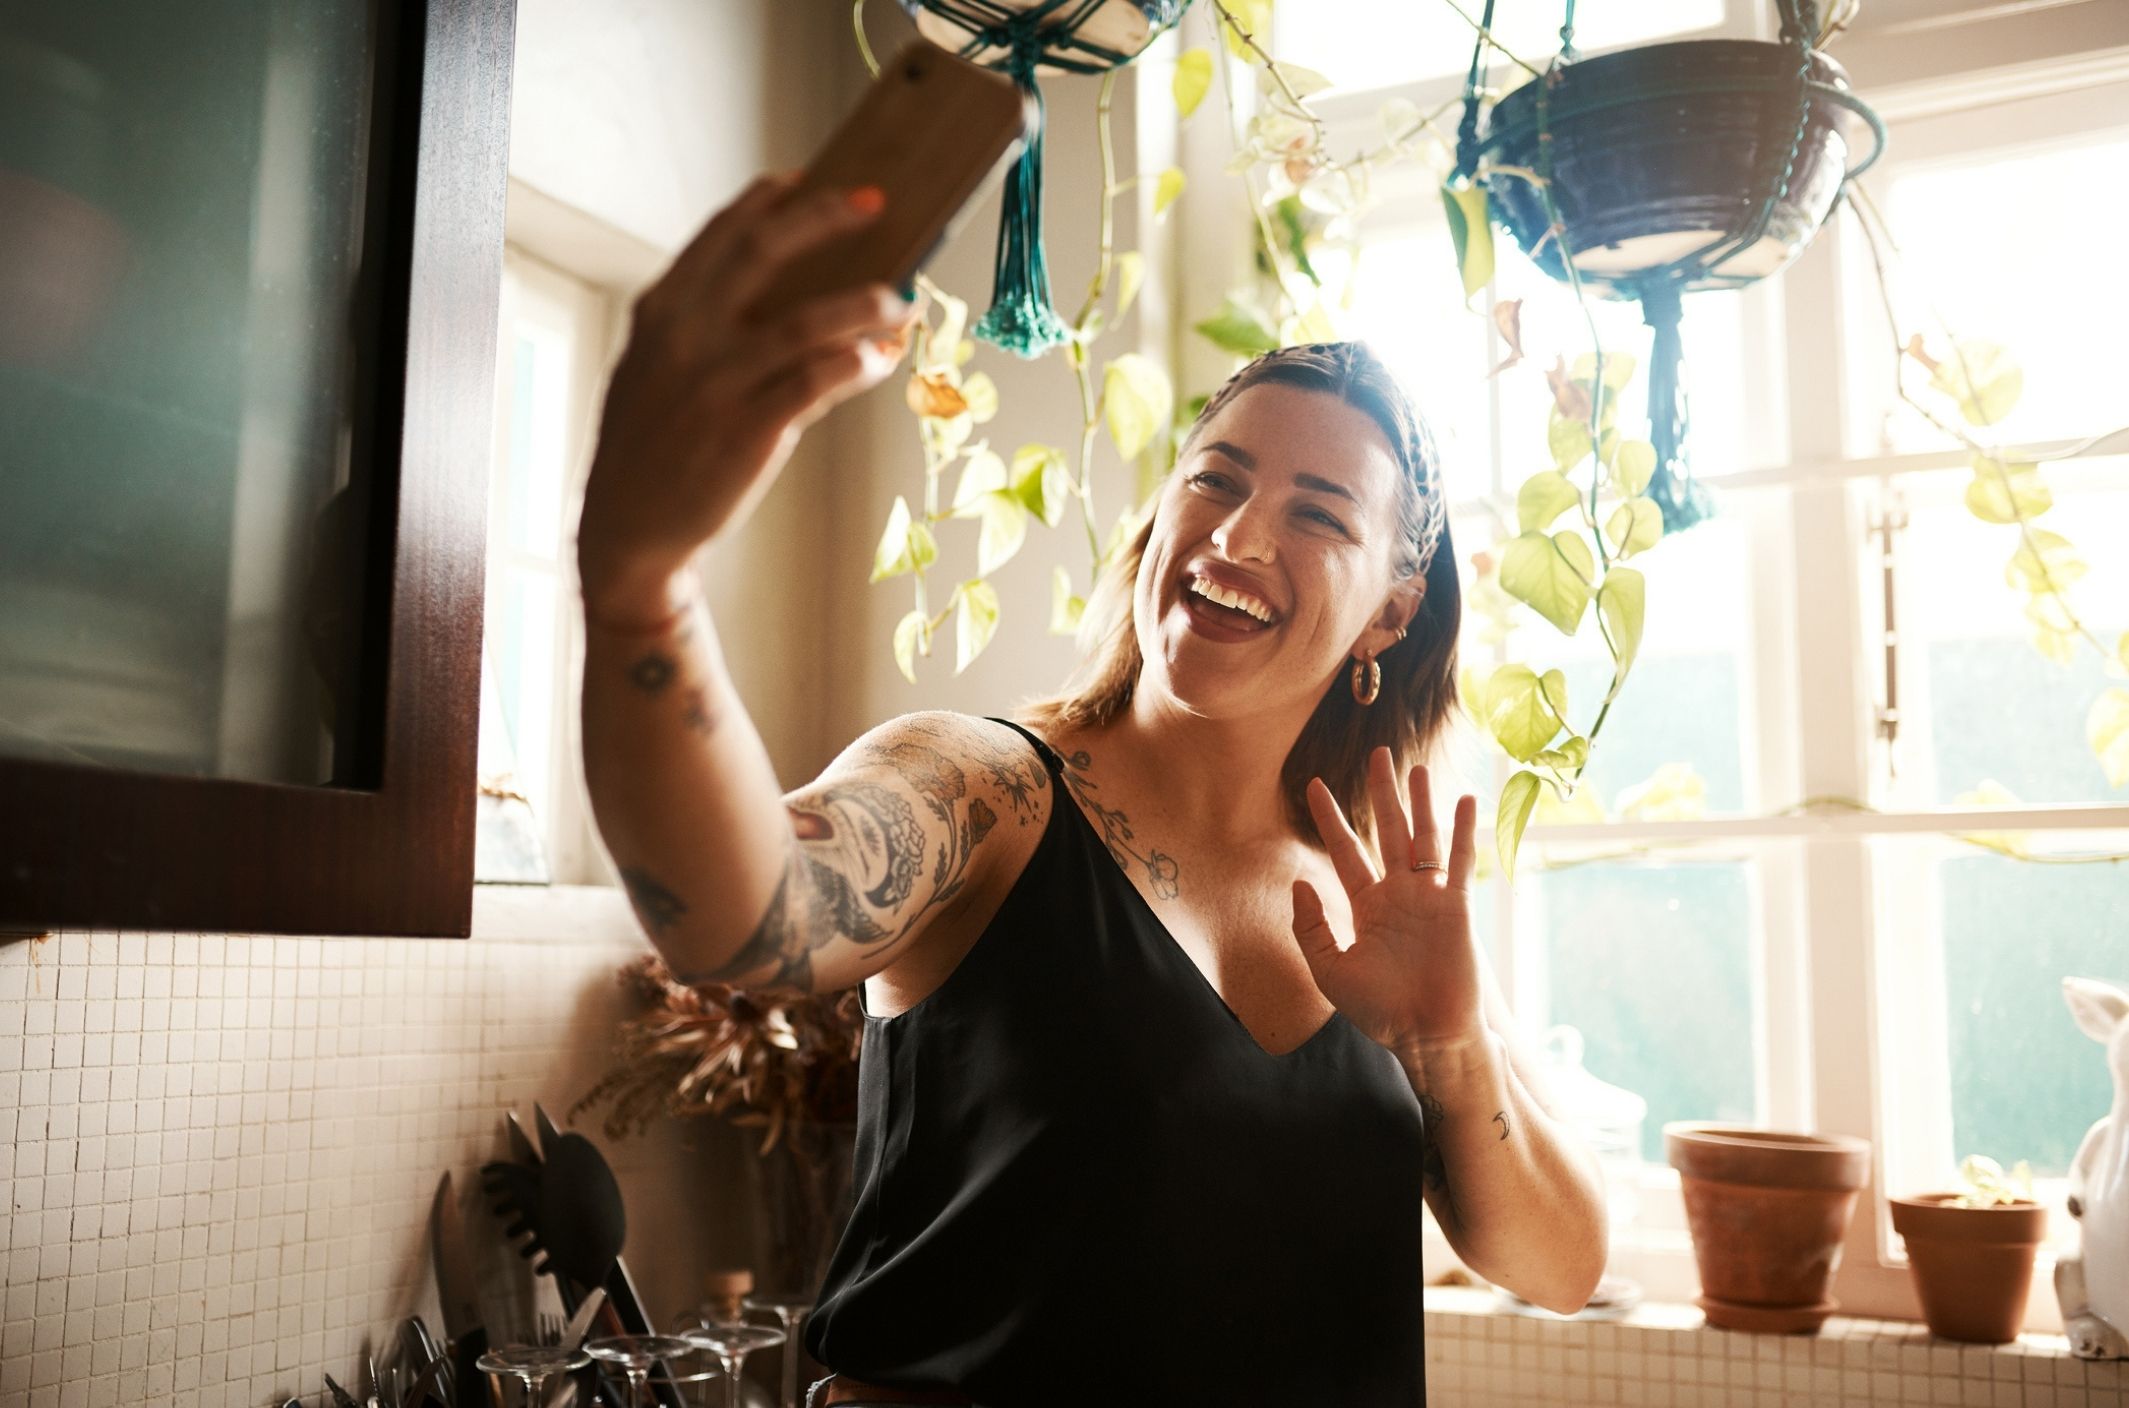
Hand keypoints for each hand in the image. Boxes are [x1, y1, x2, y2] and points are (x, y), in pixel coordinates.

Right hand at [576, 173, 920, 626]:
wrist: (629, 531)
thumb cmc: (650, 448)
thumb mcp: (652, 370)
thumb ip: (697, 326)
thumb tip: (774, 294)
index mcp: (662, 311)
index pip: (721, 233)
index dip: (768, 200)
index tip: (809, 179)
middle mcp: (687, 335)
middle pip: (765, 250)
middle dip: (826, 217)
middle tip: (875, 202)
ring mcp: (720, 381)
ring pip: (810, 320)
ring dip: (866, 304)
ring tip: (903, 301)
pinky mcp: (751, 428)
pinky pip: (822, 381)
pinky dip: (860, 365)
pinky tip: (882, 362)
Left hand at [1290, 749, 1483, 1054]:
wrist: (1426, 1037)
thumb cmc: (1380, 1012)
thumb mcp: (1330, 970)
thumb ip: (1310, 928)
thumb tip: (1299, 882)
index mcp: (1367, 907)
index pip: (1346, 851)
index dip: (1331, 818)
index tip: (1314, 784)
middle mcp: (1399, 895)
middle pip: (1388, 831)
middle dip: (1382, 793)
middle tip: (1379, 753)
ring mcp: (1429, 899)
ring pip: (1424, 838)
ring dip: (1421, 802)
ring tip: (1416, 767)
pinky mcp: (1457, 908)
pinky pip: (1460, 862)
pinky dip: (1464, 830)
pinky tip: (1465, 799)